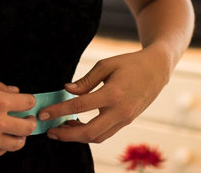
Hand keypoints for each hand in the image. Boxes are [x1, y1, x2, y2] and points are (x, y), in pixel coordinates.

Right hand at [0, 70, 37, 157]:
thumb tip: (13, 92)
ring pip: (15, 144)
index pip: (27, 103)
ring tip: (18, 132)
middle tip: (28, 118)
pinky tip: (1, 140)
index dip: (30, 100)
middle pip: (27, 128)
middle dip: (31, 121)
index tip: (28, 101)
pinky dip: (3, 147)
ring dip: (20, 138)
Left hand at [40, 49, 169, 142]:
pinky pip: (106, 134)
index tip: (43, 113)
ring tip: (60, 128)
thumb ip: (85, 80)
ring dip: (77, 137)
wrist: (157, 70)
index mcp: (113, 94)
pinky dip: (89, 134)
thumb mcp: (106, 65)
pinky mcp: (126, 122)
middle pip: (89, 132)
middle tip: (49, 131)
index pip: (80, 106)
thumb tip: (67, 89)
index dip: (59, 111)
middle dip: (66, 135)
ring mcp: (125, 119)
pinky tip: (76, 126)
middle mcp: (120, 111)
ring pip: (98, 137)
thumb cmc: (129, 64)